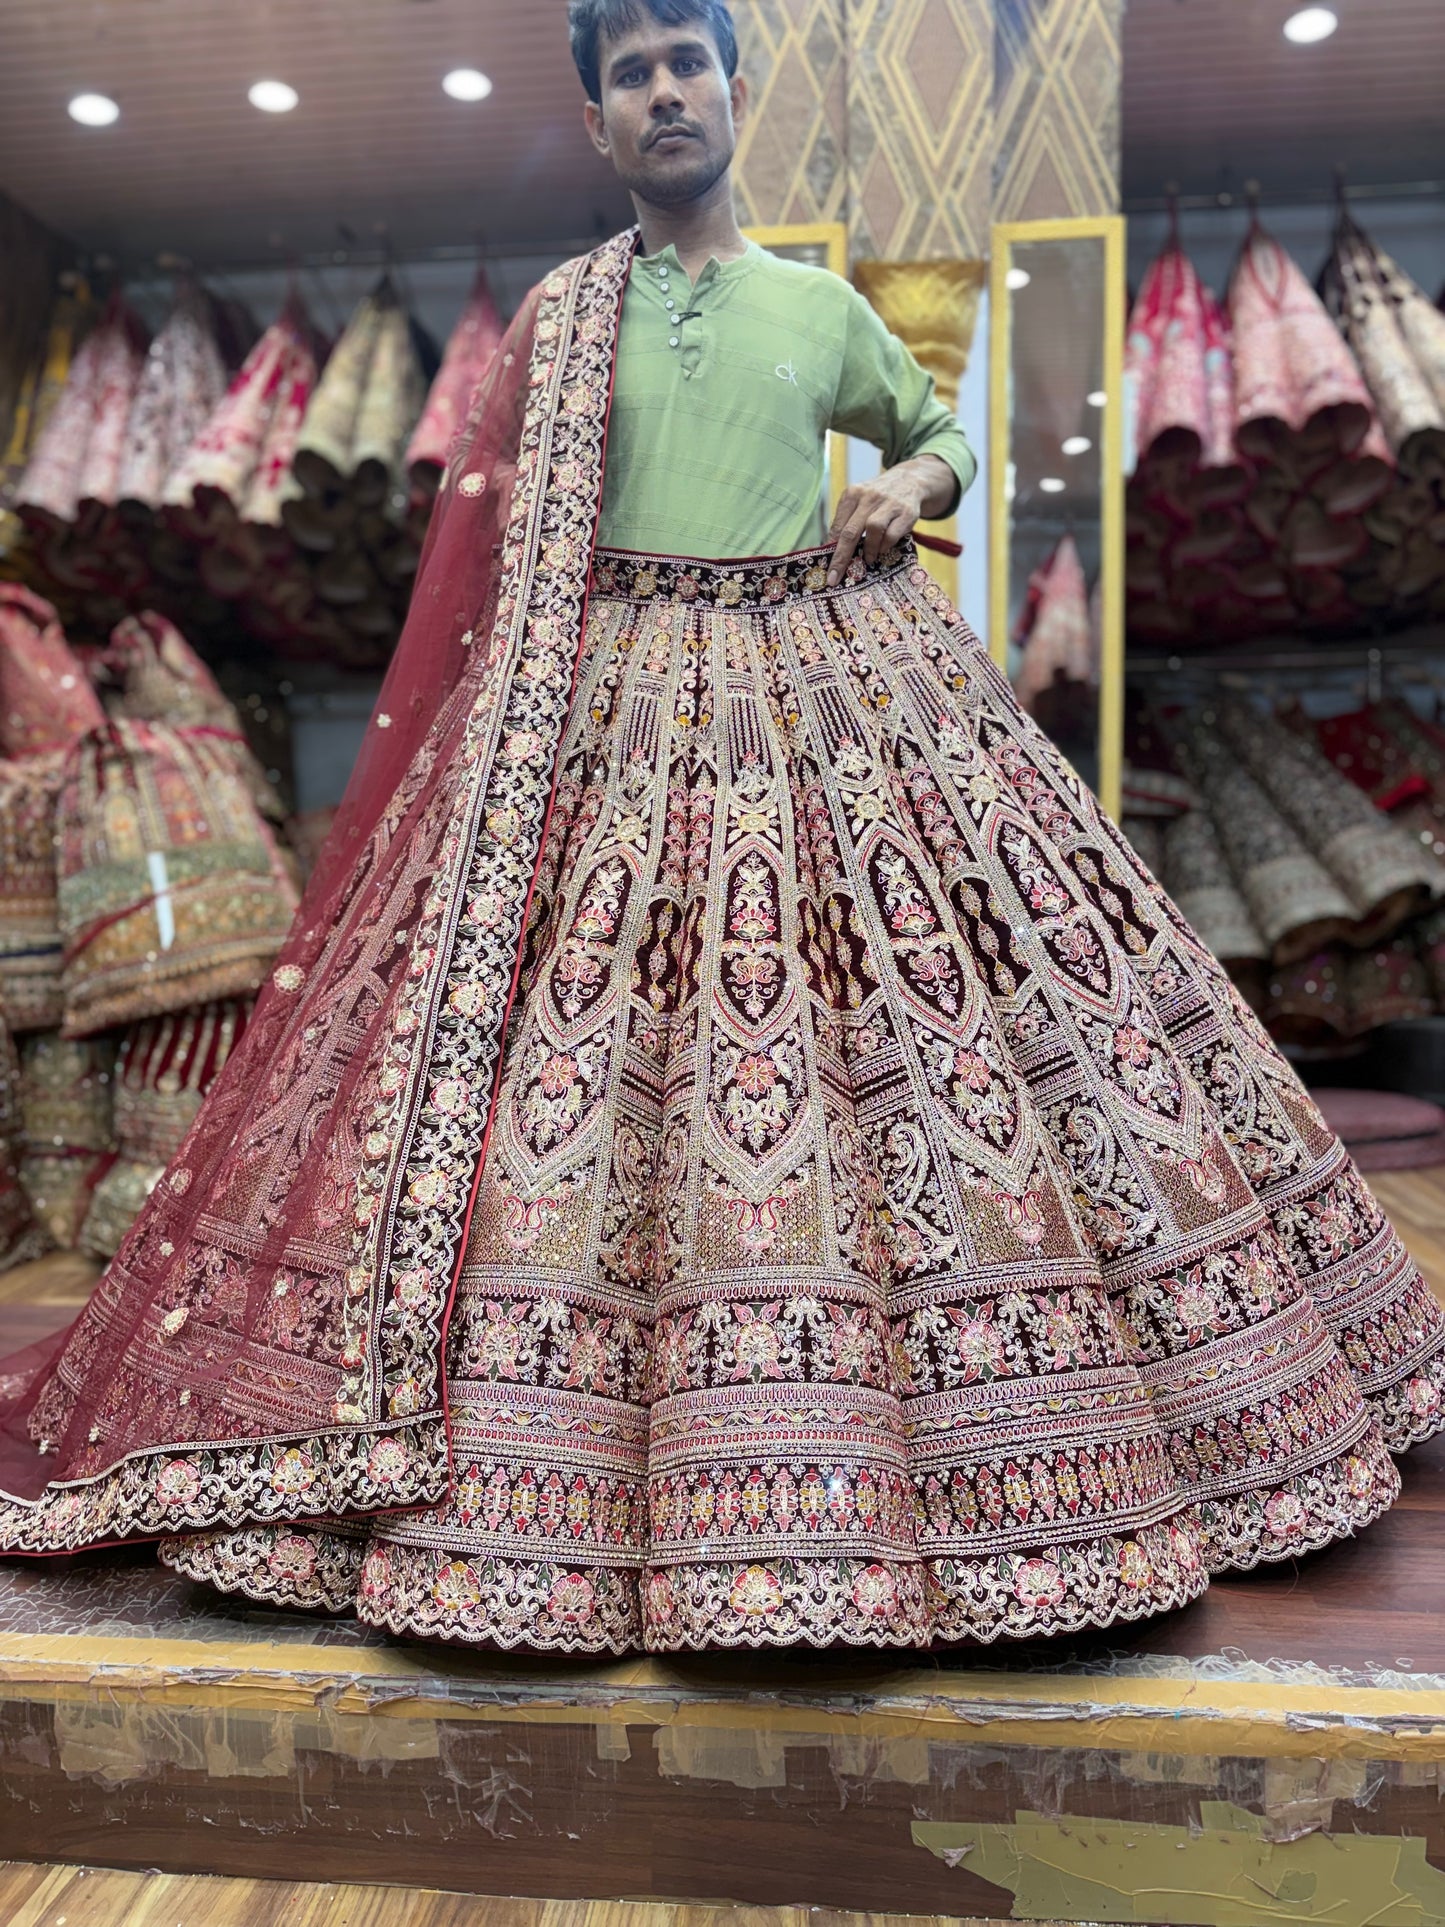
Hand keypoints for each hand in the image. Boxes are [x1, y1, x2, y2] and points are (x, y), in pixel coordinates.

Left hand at [826, 454, 953, 586]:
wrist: (909, 480)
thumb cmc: (878, 498)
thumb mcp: (859, 502)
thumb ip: (846, 521)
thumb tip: (830, 550)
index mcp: (852, 494)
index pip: (838, 525)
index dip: (830, 549)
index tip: (825, 568)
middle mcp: (869, 496)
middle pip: (851, 530)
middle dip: (841, 557)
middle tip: (835, 576)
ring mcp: (889, 502)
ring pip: (873, 528)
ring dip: (868, 549)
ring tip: (868, 559)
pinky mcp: (906, 512)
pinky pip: (892, 533)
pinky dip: (885, 546)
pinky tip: (882, 549)